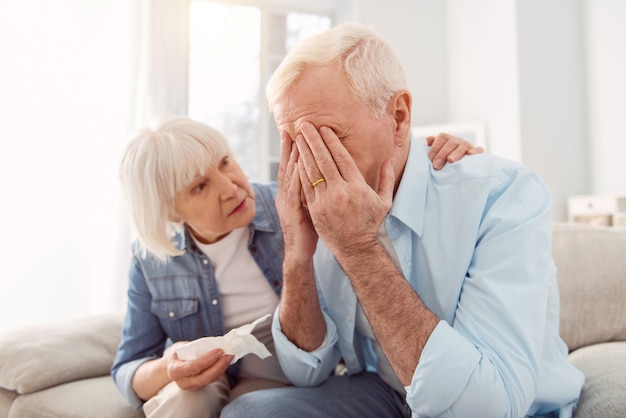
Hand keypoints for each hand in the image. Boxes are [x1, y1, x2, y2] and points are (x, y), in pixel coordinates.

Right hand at [164, 343, 232, 390]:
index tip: (219, 351)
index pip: (193, 367)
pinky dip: (220, 370)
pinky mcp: (200, 386)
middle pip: (204, 377)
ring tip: (230, 356)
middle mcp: (182, 382)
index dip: (208, 360)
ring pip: (210, 379)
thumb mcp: (182, 347)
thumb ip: (194, 347)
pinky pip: (212, 379)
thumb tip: (215, 343)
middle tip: (229, 354)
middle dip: (219, 366)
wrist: (173, 365)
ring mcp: (191, 386)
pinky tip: (226, 361)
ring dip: (222, 368)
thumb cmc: (178, 353)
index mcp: (175, 370)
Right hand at [276, 131, 318, 263]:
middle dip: (289, 147)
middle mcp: (285, 194)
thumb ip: (313, 190)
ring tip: (296, 139)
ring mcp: (286, 202)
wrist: (299, 252)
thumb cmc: (308, 230)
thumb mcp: (310, 206)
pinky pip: (294, 191)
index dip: (292, 149)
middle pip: (287, 166)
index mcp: (290, 192)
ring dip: (292, 156)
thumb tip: (322, 175)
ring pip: (289, 175)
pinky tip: (300, 164)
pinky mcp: (292, 212)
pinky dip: (297, 176)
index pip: (291, 166)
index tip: (295, 131)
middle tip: (291, 128)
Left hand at [294, 122, 394, 256]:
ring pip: (312, 170)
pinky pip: (306, 186)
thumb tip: (390, 159)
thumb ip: (386, 179)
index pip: (342, 157)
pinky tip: (295, 159)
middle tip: (305, 125)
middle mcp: (341, 191)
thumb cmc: (370, 223)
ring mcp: (326, 200)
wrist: (355, 247)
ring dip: (304, 152)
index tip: (324, 128)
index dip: (331, 141)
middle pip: (324, 159)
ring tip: (298, 137)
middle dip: (313, 140)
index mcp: (357, 186)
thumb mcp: (384, 201)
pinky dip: (300, 170)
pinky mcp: (315, 208)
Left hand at [426, 133, 483, 169]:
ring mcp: (467, 145)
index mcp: (447, 139)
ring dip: (456, 153)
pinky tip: (470, 154)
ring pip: (463, 146)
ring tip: (450, 160)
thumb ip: (433, 146)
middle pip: (451, 143)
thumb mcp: (437, 152)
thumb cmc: (444, 158)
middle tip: (436, 165)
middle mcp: (457, 140)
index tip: (430, 157)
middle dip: (442, 154)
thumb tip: (428, 139)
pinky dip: (475, 151)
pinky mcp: (477, 152)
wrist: (460, 163)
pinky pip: (479, 149)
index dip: (435, 147)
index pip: (442, 137)